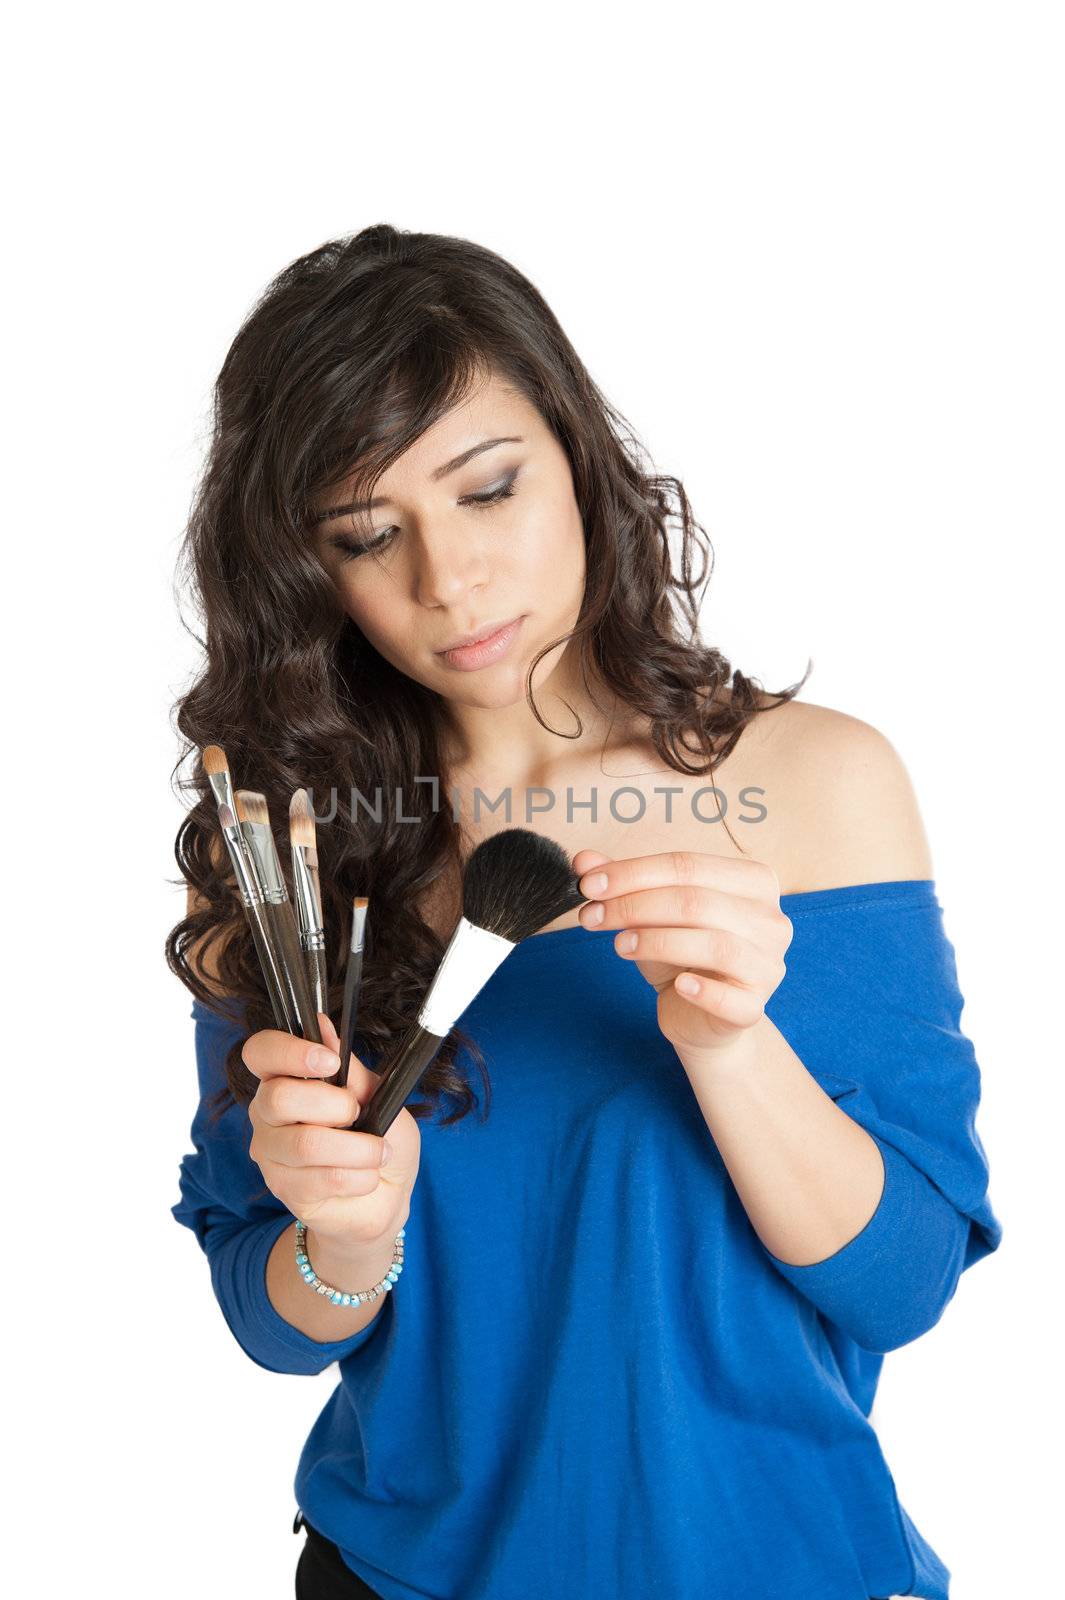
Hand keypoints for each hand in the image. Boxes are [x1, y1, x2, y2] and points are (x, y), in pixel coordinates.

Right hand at [244, 1012, 420, 1245]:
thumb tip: (325, 1028)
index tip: (330, 1061)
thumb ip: (351, 1071)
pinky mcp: (284, 1189)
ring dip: (357, 1148)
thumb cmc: (380, 1138)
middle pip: (278, 1098)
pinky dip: (360, 1176)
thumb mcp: (379, 1097)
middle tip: (359, 1114)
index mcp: (285, 1078)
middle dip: (334, 1104)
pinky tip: (366, 1177)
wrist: (387, 1194)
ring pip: (306, 1144)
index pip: (260, 1052)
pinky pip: (323, 1178)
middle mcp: (266, 1113)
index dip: (288, 1051)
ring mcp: (271, 1153)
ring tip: (378, 1152)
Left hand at [572, 847, 792, 1065]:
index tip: (589, 884)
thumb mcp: (650, 914)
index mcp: (752, 882)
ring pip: (714, 944)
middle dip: (635, 906)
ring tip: (619, 946)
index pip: (687, 865)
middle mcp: (770, 919)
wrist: (698, 1016)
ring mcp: (768, 964)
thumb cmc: (680, 955)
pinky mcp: (755, 1007)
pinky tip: (676, 985)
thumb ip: (623, 883)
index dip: (633, 872)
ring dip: (656, 942)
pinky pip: (729, 998)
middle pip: (697, 902)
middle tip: (592, 916)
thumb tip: (584, 860)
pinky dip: (700, 989)